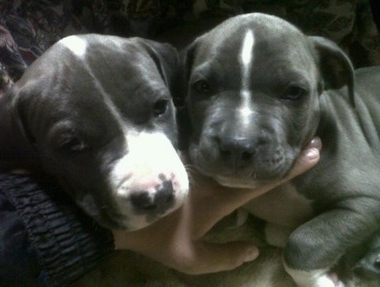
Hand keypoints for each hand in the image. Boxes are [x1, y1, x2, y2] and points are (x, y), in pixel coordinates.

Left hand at [113, 137, 320, 273]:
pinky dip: (228, 146)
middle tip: (304, 139)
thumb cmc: (157, 238)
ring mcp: (195, 163)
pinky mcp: (182, 158)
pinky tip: (236, 142)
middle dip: (278, 151)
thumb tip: (254, 249)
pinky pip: (211, 150)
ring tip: (274, 138)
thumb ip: (224, 256)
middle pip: (250, 160)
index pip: (260, 181)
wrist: (121, 215)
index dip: (288, 168)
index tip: (311, 153)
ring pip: (230, 152)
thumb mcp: (190, 259)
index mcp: (219, 198)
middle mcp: (211, 175)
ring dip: (253, 146)